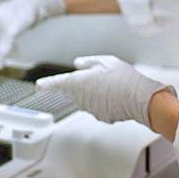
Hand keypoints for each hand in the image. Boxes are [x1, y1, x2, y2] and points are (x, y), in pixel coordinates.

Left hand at [36, 56, 174, 126]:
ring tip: (113, 85)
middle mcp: (81, 97)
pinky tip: (117, 95)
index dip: (47, 84)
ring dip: (95, 92)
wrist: (139, 98)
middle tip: (102, 76)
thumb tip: (78, 64)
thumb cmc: (123, 78)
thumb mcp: (106, 61)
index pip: (58, 83)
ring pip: (87, 98)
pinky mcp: (101, 116)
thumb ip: (89, 62)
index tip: (39, 86)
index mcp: (79, 82)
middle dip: (84, 83)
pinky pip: (98, 106)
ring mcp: (90, 108)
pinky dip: (105, 101)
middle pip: (75, 90)